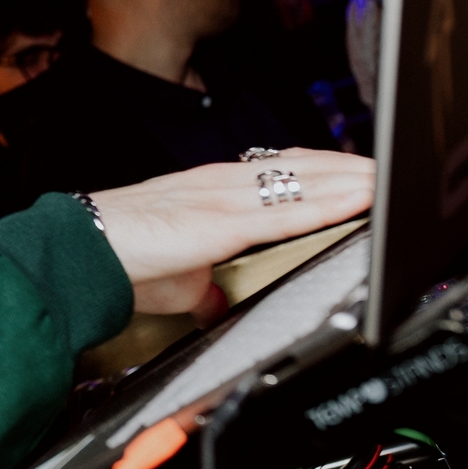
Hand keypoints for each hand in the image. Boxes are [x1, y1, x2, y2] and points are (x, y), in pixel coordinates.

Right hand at [89, 148, 376, 316]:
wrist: (82, 253)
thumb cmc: (119, 260)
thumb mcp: (175, 279)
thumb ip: (203, 287)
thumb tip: (218, 302)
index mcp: (208, 192)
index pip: (273, 171)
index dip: (317, 169)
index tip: (349, 170)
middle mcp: (220, 185)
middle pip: (297, 167)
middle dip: (344, 167)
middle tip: (385, 166)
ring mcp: (225, 198)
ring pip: (301, 180)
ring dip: (348, 179)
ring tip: (385, 178)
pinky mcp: (226, 221)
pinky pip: (290, 209)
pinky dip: (331, 204)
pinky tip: (359, 201)